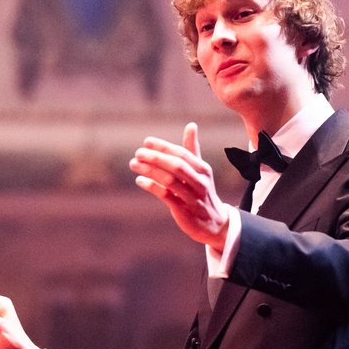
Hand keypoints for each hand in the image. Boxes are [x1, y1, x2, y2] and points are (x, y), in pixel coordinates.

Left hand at [129, 122, 229, 250]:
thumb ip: (192, 149)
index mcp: (203, 169)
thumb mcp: (200, 171)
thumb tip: (191, 125)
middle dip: (156, 158)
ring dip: (150, 171)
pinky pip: (167, 197)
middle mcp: (200, 182)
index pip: (182, 154)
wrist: (214, 223)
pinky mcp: (184, 212)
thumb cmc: (202, 191)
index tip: (147, 141)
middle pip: (177, 166)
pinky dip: (152, 187)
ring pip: (170, 181)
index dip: (164, 147)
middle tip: (138, 153)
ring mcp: (193, 198)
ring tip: (134, 164)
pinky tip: (140, 180)